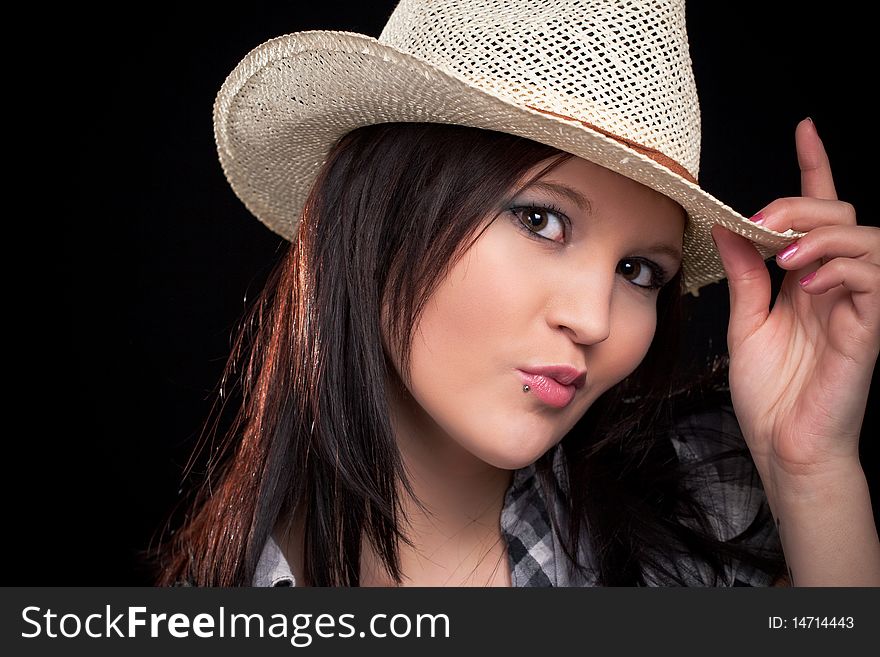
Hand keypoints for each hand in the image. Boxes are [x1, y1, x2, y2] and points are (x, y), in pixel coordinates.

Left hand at [711, 118, 879, 481]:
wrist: (783, 446)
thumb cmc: (769, 393)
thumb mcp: (746, 322)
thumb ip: (745, 275)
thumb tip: (728, 227)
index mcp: (808, 280)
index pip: (819, 214)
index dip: (815, 169)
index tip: (805, 128)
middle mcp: (838, 285)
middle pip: (841, 215)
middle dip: (799, 206)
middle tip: (760, 224)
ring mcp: (859, 305)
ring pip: (866, 237)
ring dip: (820, 234)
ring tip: (783, 255)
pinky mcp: (871, 329)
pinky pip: (874, 277)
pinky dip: (839, 266)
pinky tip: (804, 283)